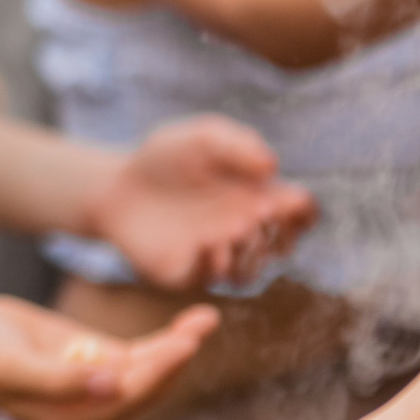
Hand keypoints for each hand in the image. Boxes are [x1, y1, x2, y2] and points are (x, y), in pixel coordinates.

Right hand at [0, 297, 218, 419]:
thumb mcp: (13, 367)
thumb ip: (59, 382)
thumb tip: (113, 385)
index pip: (128, 399)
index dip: (158, 372)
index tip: (182, 345)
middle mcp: (95, 412)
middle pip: (148, 385)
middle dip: (175, 358)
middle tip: (198, 329)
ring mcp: (101, 386)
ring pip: (153, 367)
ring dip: (180, 344)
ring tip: (205, 319)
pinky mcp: (102, 362)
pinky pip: (145, 352)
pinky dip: (170, 337)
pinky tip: (198, 320)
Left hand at [88, 118, 317, 291]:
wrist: (115, 186)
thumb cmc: (162, 158)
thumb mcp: (202, 138)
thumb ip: (238, 144)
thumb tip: (272, 166)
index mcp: (257, 196)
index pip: (302, 212)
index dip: (304, 211)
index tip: (286, 200)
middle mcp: (244, 230)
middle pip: (283, 245)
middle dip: (277, 235)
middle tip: (255, 214)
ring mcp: (219, 254)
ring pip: (253, 271)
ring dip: (249, 256)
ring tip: (229, 233)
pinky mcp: (190, 271)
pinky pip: (213, 280)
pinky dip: (217, 266)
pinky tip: (206, 246)